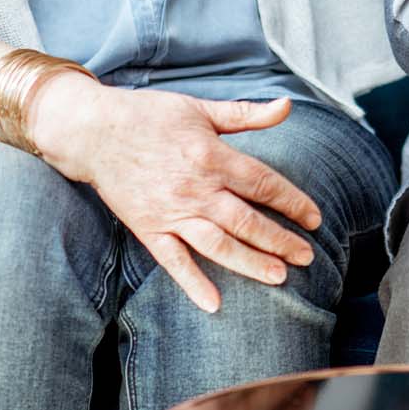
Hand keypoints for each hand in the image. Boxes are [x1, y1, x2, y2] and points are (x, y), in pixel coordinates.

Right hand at [28, 75, 321, 312]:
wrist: (93, 132)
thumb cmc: (151, 115)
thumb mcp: (202, 108)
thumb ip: (246, 114)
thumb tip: (287, 106)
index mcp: (212, 156)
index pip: (263, 184)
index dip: (292, 202)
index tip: (315, 219)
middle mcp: (195, 189)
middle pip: (246, 220)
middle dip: (279, 239)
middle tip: (307, 257)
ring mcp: (171, 212)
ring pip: (217, 244)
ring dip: (249, 262)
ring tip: (278, 277)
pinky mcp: (148, 229)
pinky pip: (173, 261)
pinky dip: (192, 282)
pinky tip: (214, 303)